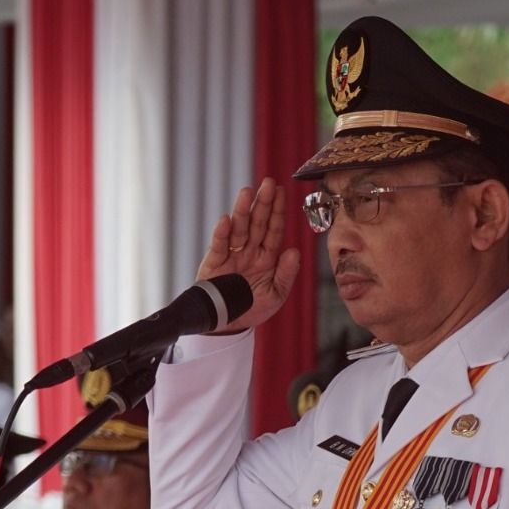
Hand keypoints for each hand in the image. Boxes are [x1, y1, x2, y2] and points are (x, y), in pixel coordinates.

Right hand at [197, 178, 300, 331]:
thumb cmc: (252, 309)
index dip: (278, 211)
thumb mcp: (275, 295)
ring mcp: (232, 254)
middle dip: (263, 203)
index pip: (274, 230)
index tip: (283, 192)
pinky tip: (226, 220)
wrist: (228, 326)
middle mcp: (249, 251)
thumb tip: (295, 251)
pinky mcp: (214, 262)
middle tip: (269, 183)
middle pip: (258, 223)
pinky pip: (219, 245)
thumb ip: (286, 274)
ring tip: (247, 192)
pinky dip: (221, 233)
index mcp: (266, 257)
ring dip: (243, 210)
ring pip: (239, 228)